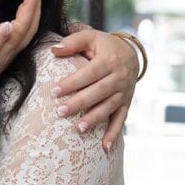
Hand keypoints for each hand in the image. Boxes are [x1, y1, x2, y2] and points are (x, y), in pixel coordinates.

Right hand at [0, 0, 41, 102]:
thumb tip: (8, 25)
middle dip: (35, 6)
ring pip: (26, 34)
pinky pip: (19, 38)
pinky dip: (24, 23)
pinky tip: (21, 17)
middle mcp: (7, 56)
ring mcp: (4, 59)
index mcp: (2, 53)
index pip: (22, 25)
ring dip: (32, 14)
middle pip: (30, 29)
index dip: (30, 5)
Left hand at [51, 29, 138, 148]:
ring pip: (109, 107)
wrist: (131, 53)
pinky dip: (114, 134)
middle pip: (99, 92)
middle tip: (60, 112)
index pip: (89, 73)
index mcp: (109, 60)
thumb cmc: (103, 46)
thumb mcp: (90, 37)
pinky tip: (104, 147)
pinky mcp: (126, 103)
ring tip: (79, 129)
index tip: (54, 92)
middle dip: (80, 103)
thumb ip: (73, 42)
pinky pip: (121, 120)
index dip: (72, 83)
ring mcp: (124, 92)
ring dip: (95, 119)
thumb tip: (54, 49)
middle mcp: (120, 77)